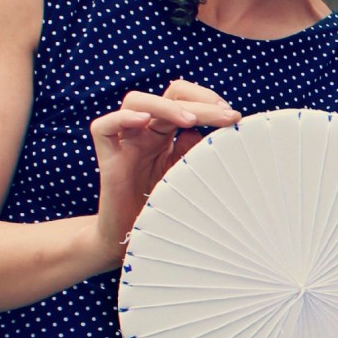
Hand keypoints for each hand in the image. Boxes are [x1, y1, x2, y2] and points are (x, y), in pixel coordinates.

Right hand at [89, 80, 240, 259]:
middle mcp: (146, 132)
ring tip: (191, 120)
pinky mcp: (109, 161)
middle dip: (201, 102)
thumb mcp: (191, 174)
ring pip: (135, 102)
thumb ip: (198, 151)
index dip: (207, 99)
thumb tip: (212, 129)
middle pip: (168, 97)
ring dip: (166, 106)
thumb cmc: (167, 206)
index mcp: (166, 132)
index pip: (183, 97)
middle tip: (227, 116)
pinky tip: (143, 121)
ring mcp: (127, 143)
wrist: (137, 240)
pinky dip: (121, 119)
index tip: (233, 116)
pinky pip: (103, 128)